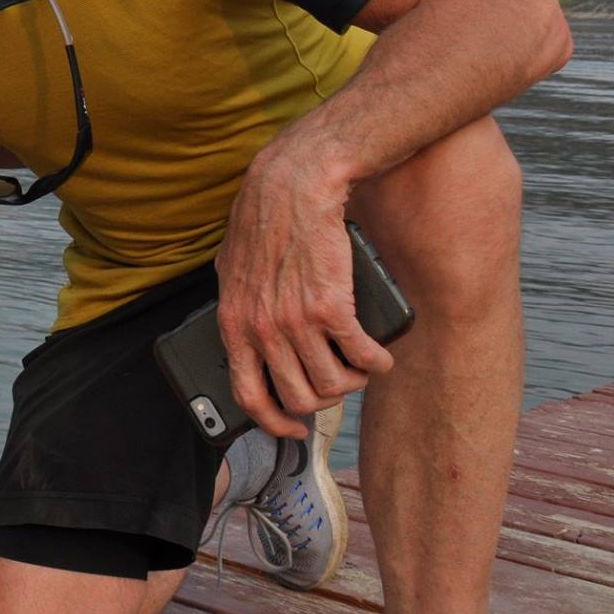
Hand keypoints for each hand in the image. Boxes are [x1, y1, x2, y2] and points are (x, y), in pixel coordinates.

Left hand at [214, 153, 392, 438]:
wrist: (294, 185)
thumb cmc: (265, 221)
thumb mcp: (233, 269)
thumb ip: (239, 305)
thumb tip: (244, 332)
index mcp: (233, 324)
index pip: (248, 395)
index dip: (273, 422)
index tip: (292, 428)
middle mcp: (262, 330)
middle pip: (299, 397)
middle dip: (323, 400)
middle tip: (336, 386)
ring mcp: (296, 322)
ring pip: (332, 383)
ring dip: (352, 382)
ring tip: (360, 368)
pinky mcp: (331, 307)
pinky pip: (360, 356)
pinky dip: (376, 363)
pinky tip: (380, 358)